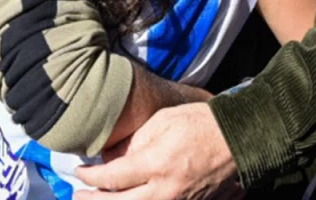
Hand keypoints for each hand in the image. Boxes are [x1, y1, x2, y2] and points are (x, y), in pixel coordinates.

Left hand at [76, 102, 241, 199]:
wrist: (238, 139)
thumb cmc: (200, 124)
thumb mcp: (162, 122)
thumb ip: (134, 142)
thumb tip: (111, 157)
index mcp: (156, 165)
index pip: (112, 179)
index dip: (91, 177)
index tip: (79, 172)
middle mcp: (165, 191)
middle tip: (77, 196)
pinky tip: (128, 199)